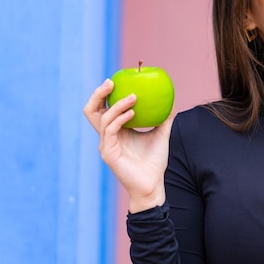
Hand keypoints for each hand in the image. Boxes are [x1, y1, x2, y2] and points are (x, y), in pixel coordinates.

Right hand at [83, 78, 174, 212]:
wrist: (153, 185)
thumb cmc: (154, 162)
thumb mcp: (161, 134)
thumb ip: (164, 118)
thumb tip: (172, 102)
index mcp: (116, 130)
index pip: (103, 108)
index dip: (105, 93)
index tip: (117, 79)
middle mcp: (107, 136)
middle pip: (92, 110)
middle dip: (98, 94)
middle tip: (111, 82)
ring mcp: (106, 144)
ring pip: (102, 117)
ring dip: (117, 105)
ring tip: (133, 97)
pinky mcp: (108, 152)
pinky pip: (111, 130)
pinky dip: (120, 118)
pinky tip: (133, 113)